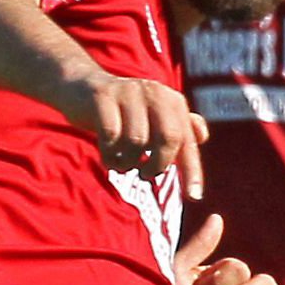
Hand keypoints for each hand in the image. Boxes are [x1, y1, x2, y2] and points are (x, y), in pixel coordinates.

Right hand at [58, 70, 206, 197]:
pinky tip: (109, 158)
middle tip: (145, 173)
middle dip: (158, 165)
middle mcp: (155, 93)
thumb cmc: (126, 112)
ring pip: (137, 140)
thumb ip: (181, 127)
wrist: (82, 87)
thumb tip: (203, 136)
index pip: (188, 141)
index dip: (193, 170)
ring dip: (129, 161)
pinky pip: (111, 136)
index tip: (194, 197)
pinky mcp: (103, 97)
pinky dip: (110, 156)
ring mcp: (128, 92)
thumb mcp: (156, 117)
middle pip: (168, 138)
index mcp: (173, 101)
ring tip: (123, 163)